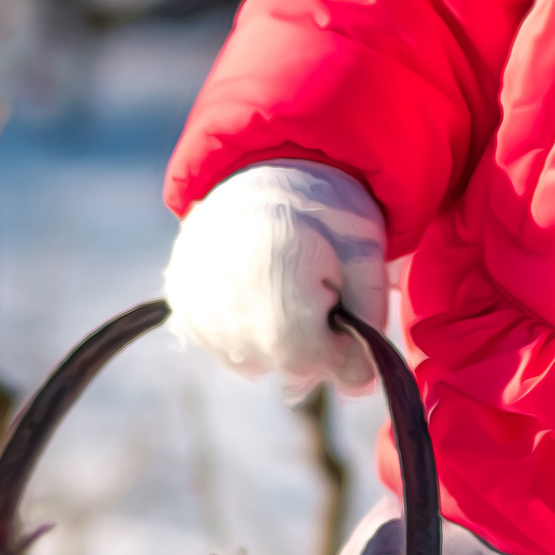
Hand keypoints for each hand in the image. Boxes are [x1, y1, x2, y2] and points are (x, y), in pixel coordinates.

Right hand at [163, 161, 388, 393]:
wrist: (260, 168)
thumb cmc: (323, 208)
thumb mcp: (365, 250)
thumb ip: (370, 318)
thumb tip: (360, 385)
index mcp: (277, 284)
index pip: (317, 361)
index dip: (344, 342)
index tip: (346, 303)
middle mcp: (228, 307)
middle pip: (288, 367)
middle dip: (316, 340)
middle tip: (318, 286)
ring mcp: (199, 312)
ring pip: (260, 362)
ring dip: (283, 339)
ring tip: (286, 282)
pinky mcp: (184, 312)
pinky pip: (231, 348)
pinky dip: (253, 330)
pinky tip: (262, 289)